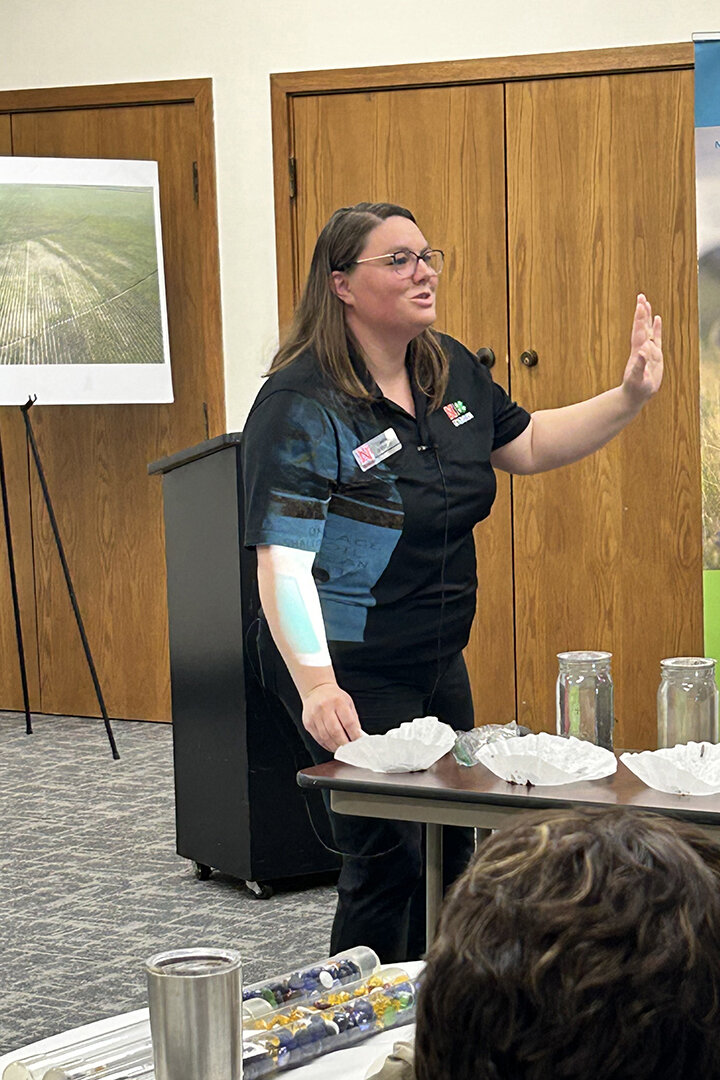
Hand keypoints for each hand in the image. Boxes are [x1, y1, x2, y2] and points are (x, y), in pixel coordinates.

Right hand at [301, 682, 362, 751]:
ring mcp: (314, 716)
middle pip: (336, 732)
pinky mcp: (308, 723)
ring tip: (342, 749)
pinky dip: (327, 745)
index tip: (358, 741)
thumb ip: (353, 719)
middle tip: (350, 749)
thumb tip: (358, 736)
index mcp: (338, 702)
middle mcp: (324, 708)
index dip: (354, 735)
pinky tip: (332, 746)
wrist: (316, 690)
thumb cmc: (334, 697)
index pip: (348, 722)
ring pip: (326, 737)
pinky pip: (318, 738)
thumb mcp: (348, 703)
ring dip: (335, 746)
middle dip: (344, 744)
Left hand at [621, 293, 662, 407]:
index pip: (639, 332)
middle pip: (641, 327)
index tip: (640, 305)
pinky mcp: (654, 355)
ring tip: (646, 302)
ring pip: (647, 330)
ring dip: (647, 317)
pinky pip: (656, 338)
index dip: (639, 319)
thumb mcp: (637, 378)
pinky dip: (656, 328)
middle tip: (640, 296)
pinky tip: (657, 318)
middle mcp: (642, 348)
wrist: (634, 395)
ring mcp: (647, 351)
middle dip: (641, 312)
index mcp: (638, 352)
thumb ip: (639, 366)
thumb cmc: (635, 389)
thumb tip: (642, 352)